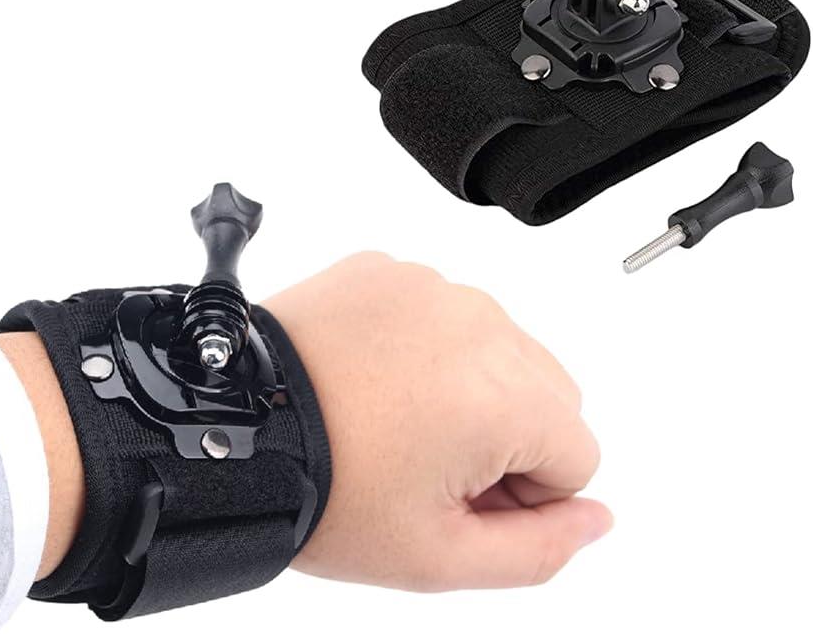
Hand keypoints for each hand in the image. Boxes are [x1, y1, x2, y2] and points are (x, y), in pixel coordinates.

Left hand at [266, 253, 610, 591]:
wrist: (231, 429)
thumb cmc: (324, 490)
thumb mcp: (437, 555)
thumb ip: (537, 549)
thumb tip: (596, 517)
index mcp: (504, 397)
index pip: (577, 455)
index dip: (522, 494)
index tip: (459, 495)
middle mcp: (481, 325)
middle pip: (550, 396)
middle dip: (509, 436)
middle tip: (429, 460)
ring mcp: (435, 288)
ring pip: (503, 351)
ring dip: (473, 389)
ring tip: (398, 417)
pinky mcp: (393, 272)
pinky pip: (448, 315)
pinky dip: (430, 348)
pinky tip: (376, 378)